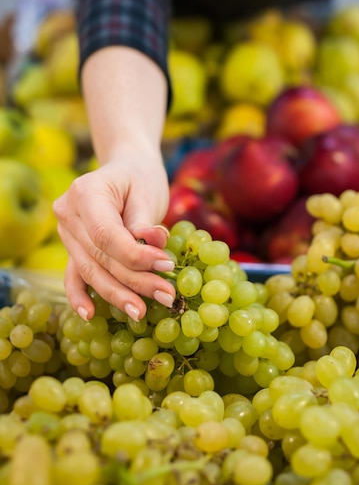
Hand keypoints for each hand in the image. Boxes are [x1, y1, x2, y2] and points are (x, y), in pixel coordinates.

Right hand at [53, 157, 175, 320]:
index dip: (135, 256)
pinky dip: (80, 296)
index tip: (165, 265)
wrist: (126, 168)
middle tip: (166, 296)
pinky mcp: (72, 247)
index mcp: (85, 193)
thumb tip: (153, 247)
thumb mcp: (147, 191)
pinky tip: (89, 316)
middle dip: (134, 281)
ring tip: (142, 311)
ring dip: (118, 294)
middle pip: (100, 257)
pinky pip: (74, 274)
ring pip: (90, 270)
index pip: (107, 234)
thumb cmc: (140, 177)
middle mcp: (68, 213)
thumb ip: (145, 222)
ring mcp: (66, 232)